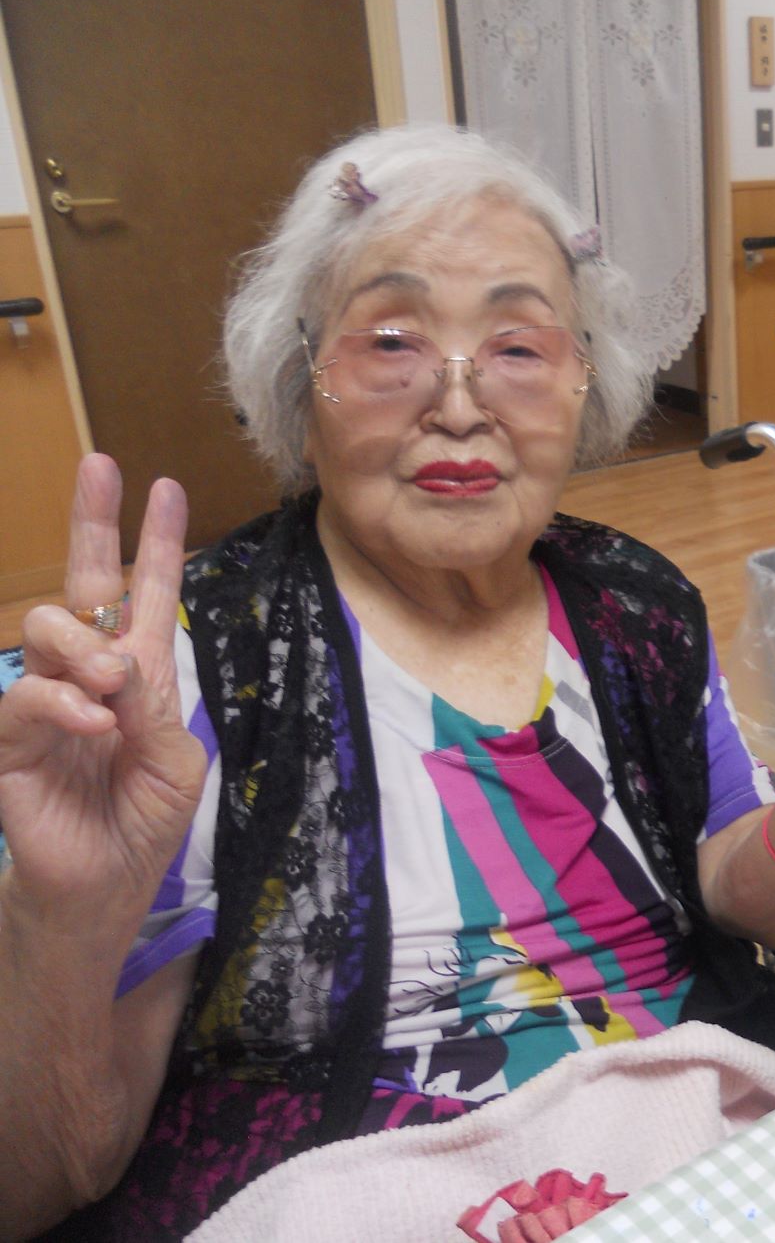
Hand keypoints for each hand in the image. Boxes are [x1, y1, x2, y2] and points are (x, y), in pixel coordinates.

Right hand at [0, 455, 205, 930]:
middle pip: (82, 588)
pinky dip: (63, 703)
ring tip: (112, 679)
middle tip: (102, 468)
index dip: (156, 544)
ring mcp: (43, 703)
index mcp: (138, 677)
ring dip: (85, 644)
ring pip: (48, 631)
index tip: (167, 487)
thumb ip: (156, 707)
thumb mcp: (175, 763)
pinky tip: (93, 720)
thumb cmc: (143, 823)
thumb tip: (121, 660)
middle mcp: (86, 677)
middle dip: (92, 523)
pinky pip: (26, 697)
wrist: (100, 889)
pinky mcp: (9, 741)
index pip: (145, 598)